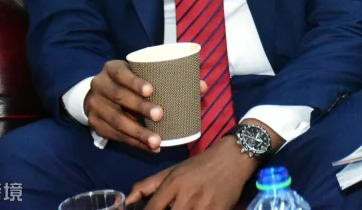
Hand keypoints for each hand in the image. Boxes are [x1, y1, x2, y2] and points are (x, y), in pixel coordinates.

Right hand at [84, 60, 207, 152]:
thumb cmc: (131, 81)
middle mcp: (100, 86)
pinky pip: (115, 136)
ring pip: (116, 121)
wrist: (100, 94)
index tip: (151, 90)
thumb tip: (202, 86)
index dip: (135, 81)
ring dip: (137, 132)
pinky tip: (149, 148)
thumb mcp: (143, 73)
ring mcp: (95, 107)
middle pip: (119, 97)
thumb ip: (171, 77)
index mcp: (112, 69)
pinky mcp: (96, 125)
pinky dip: (134, 143)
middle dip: (140, 108)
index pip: (121, 73)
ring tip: (156, 141)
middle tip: (160, 116)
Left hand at [126, 137, 254, 209]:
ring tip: (182, 208)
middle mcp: (188, 196)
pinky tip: (196, 209)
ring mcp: (204, 206)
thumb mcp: (173, 170)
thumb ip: (148, 185)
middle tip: (169, 209)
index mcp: (174, 184)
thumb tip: (127, 200)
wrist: (234, 157)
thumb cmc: (200, 165)